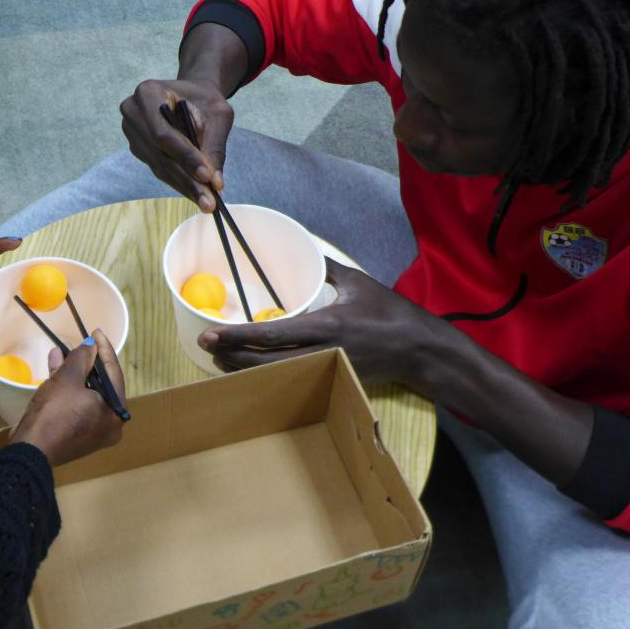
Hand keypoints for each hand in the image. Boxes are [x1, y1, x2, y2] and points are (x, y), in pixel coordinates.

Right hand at [10, 330, 127, 466]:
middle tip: (82, 343)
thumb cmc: (54, 413)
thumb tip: (90, 346)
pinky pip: (78, 405)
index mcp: (116, 412)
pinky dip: (69, 389)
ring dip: (75, 373)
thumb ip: (82, 358)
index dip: (104, 349)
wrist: (30, 449)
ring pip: (88, 394)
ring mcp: (94, 432)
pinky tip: (56, 369)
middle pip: (102, 385)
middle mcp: (110, 424)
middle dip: (87, 362)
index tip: (96, 332)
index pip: (114, 373)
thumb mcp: (68, 379)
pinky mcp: (77, 435)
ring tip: (63, 352)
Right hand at [120, 78, 233, 212]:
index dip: (184, 156)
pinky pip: (159, 169)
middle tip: (209, 202)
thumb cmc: (205, 100)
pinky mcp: (138, 148)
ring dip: (184, 186)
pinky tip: (196, 195)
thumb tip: (215, 183)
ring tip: (206, 202)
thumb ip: (215, 146)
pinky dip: (179, 182)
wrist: (191, 97)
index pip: (163, 132)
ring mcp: (132, 132)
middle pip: (159, 153)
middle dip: (187, 179)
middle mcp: (133, 113)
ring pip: (159, 165)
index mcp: (148, 93)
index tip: (207, 177)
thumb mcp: (218, 115)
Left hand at [198, 259, 460, 391]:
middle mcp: (323, 350)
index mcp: (326, 324)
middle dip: (234, 357)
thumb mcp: (358, 283)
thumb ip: (328, 268)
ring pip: (277, 375)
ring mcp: (328, 368)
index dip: (239, 336)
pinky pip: (295, 379)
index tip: (212, 335)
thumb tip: (309, 249)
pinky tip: (254, 372)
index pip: (273, 333)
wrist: (422, 350)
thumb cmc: (391, 312)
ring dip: (247, 370)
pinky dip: (271, 376)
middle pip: (267, 361)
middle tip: (207, 349)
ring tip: (222, 362)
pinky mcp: (334, 378)